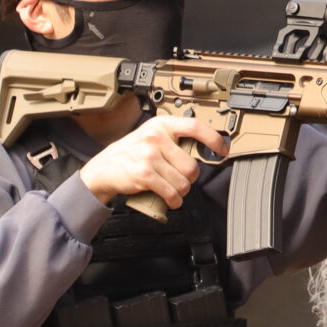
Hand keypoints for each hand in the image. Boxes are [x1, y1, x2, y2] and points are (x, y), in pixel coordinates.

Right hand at [78, 116, 230, 209]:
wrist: (103, 168)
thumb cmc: (131, 153)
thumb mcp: (151, 137)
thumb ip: (174, 140)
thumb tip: (205, 150)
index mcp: (161, 125)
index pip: (195, 127)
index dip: (214, 139)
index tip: (223, 149)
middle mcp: (156, 137)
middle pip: (192, 165)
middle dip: (189, 178)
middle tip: (180, 179)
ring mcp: (149, 155)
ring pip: (184, 182)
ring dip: (181, 191)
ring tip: (172, 189)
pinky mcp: (144, 174)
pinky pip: (172, 192)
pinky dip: (174, 201)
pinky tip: (170, 199)